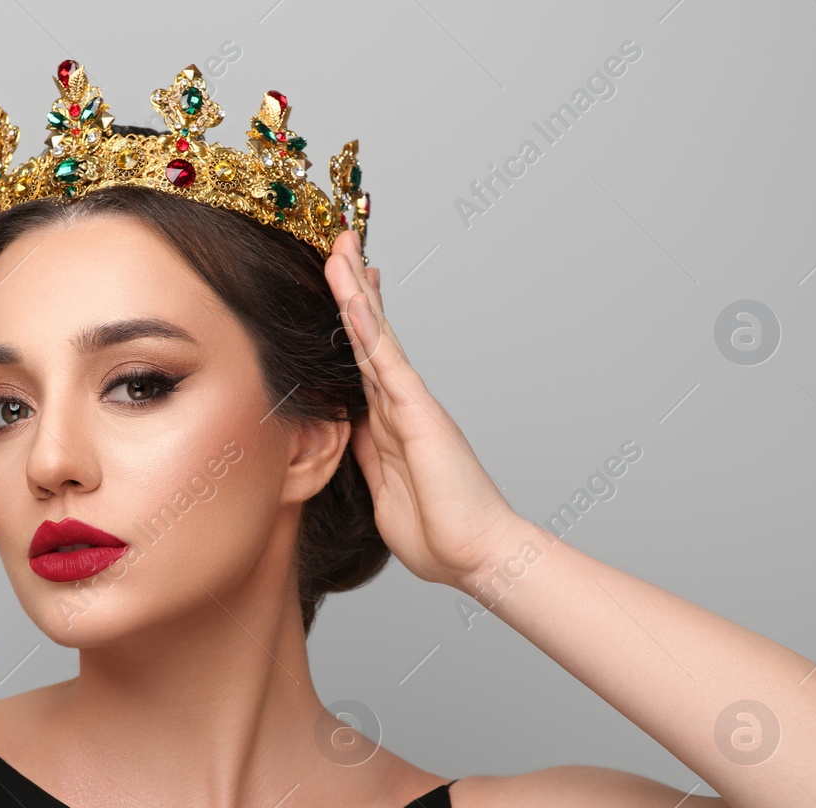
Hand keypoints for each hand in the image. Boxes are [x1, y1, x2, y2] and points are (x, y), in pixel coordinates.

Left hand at [324, 230, 526, 590]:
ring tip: (338, 249)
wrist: (477, 555)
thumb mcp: (384, 490)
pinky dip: (368, 327)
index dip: (350, 325)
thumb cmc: (440, 534)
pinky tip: (352, 297)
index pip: (363, 362)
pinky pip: (386, 362)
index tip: (342, 289)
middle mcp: (402, 405)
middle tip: (338, 245)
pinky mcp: (419, 414)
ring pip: (374, 338)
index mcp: (392, 424)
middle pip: (368, 337)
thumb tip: (350, 430)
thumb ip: (368, 455)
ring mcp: (411, 405)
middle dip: (352, 290)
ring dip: (354, 293)